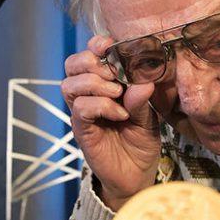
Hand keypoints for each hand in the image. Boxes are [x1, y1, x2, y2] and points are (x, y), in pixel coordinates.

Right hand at [63, 35, 161, 209]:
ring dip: (96, 84)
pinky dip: (101, 105)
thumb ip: (142, 98)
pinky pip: (80, 108)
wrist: (137, 174)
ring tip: (118, 94)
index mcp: (104, 83)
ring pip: (70, 84)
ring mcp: (83, 112)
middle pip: (72, 64)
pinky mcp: (82, 130)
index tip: (112, 45)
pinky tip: (120, 113)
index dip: (97, 44)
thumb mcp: (148, 115)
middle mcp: (88, 94)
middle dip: (92, 62)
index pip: (89, 54)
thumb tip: (144, 81)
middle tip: (116, 75)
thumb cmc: (141, 140)